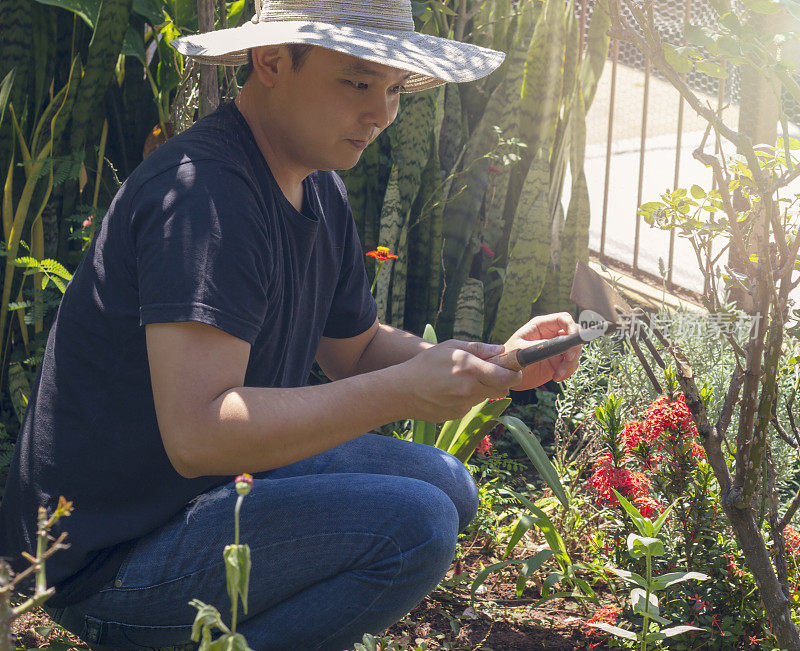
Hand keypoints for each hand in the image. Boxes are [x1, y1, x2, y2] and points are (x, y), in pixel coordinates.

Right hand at [397, 339, 522, 422]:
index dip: (514, 372)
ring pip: (486, 397)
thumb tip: (500, 350)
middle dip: (500, 380)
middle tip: (486, 371)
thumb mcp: (451, 347)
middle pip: (502, 389)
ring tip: (460, 379)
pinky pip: (470, 405)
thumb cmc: (426, 363)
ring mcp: (465, 405)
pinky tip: (449, 391)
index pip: (508, 376)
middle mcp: (471, 390)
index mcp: (472, 370)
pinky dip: (466, 398)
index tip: (512, 367)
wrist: (402, 391)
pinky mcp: (457, 415)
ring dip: (481, 388)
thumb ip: (479, 348)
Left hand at [494, 312, 581, 391]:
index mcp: (541, 325)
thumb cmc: (508, 358)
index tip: (573, 340)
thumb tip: (555, 345)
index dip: (572, 327)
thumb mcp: (519, 350)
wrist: (506, 376)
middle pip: (574, 334)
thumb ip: (537, 346)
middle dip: (574, 347)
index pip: (564, 319)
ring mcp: (556, 348)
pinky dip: (568, 371)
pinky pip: (572, 363)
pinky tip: (556, 377)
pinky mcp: (558, 361)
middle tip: (567, 360)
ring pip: (575, 350)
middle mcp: (551, 334)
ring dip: (570, 363)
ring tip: (558, 374)